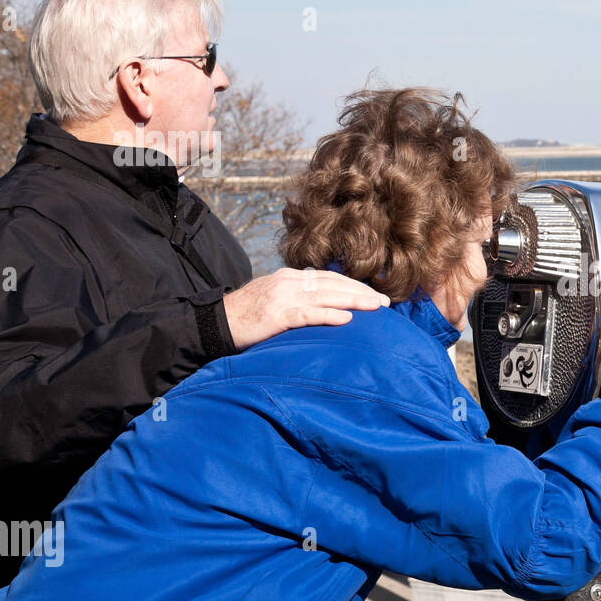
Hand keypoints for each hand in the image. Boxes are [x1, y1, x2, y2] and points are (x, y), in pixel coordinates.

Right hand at [222, 268, 389, 350]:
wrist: (214, 322)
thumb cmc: (246, 316)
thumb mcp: (275, 300)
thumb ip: (298, 300)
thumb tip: (325, 308)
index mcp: (290, 278)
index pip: (330, 278)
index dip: (354, 286)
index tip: (375, 295)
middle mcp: (289, 282)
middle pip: (333, 284)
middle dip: (362, 292)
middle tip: (386, 302)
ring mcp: (282, 298)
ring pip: (326, 296)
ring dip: (354, 300)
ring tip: (376, 307)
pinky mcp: (275, 315)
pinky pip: (306, 314)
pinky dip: (328, 315)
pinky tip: (346, 319)